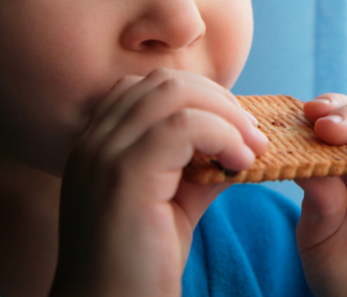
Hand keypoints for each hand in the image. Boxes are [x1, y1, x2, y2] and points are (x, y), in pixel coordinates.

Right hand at [49, 68, 268, 296]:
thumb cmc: (140, 265)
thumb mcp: (174, 201)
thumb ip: (198, 165)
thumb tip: (240, 139)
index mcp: (97, 145)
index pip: (149, 88)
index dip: (199, 97)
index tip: (234, 128)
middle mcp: (92, 142)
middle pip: (164, 82)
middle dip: (219, 100)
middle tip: (253, 135)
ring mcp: (103, 155)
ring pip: (176, 94)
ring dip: (226, 116)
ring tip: (251, 150)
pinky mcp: (124, 175)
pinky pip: (184, 125)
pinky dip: (223, 135)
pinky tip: (240, 165)